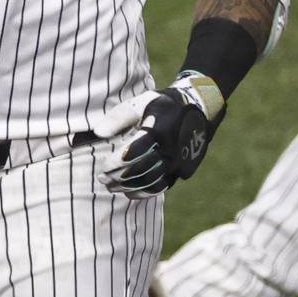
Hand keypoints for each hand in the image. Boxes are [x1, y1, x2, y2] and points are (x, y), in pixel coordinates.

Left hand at [91, 71, 225, 196]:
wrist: (199, 111)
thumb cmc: (160, 106)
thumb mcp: (140, 103)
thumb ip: (118, 117)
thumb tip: (98, 133)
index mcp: (159, 129)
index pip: (135, 151)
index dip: (117, 161)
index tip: (103, 165)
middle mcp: (170, 148)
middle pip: (141, 169)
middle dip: (118, 177)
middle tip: (102, 178)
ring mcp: (177, 162)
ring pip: (150, 181)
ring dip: (128, 187)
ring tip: (110, 186)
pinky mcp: (181, 170)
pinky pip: (161, 187)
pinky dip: (143, 193)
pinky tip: (128, 192)